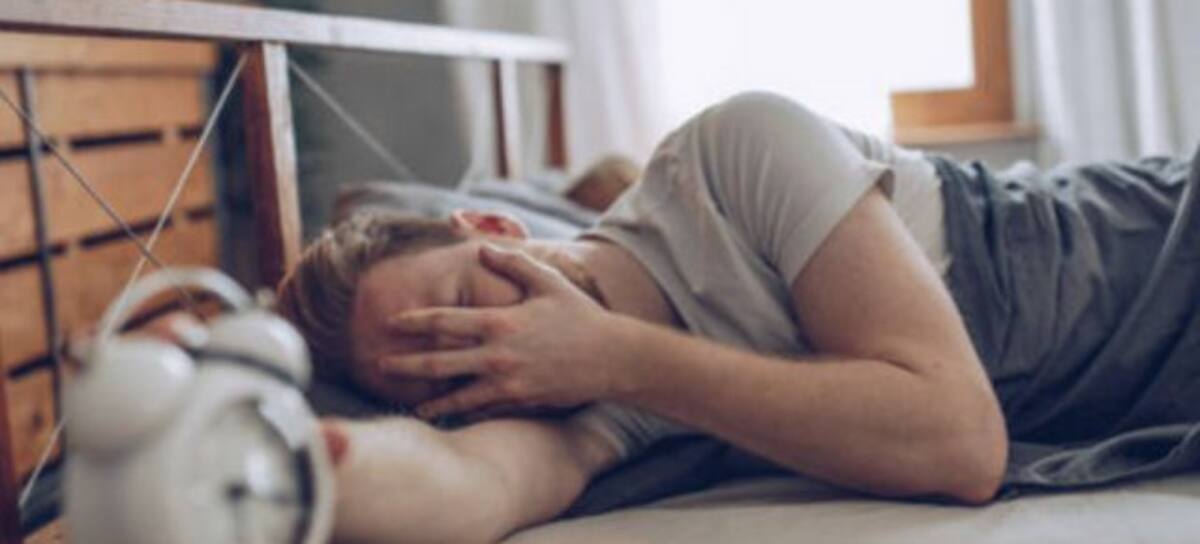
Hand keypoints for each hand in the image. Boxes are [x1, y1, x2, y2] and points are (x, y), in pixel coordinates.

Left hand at [381, 244, 633, 419]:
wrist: (612, 359)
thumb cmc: (580, 316)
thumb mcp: (547, 282)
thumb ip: (512, 262)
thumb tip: (481, 247)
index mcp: (500, 323)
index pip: (445, 322)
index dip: (414, 322)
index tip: (391, 323)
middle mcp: (498, 356)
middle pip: (439, 363)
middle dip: (405, 365)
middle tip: (379, 364)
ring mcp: (508, 384)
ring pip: (458, 397)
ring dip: (431, 402)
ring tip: (412, 405)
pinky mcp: (520, 403)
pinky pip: (485, 411)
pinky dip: (465, 413)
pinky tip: (451, 416)